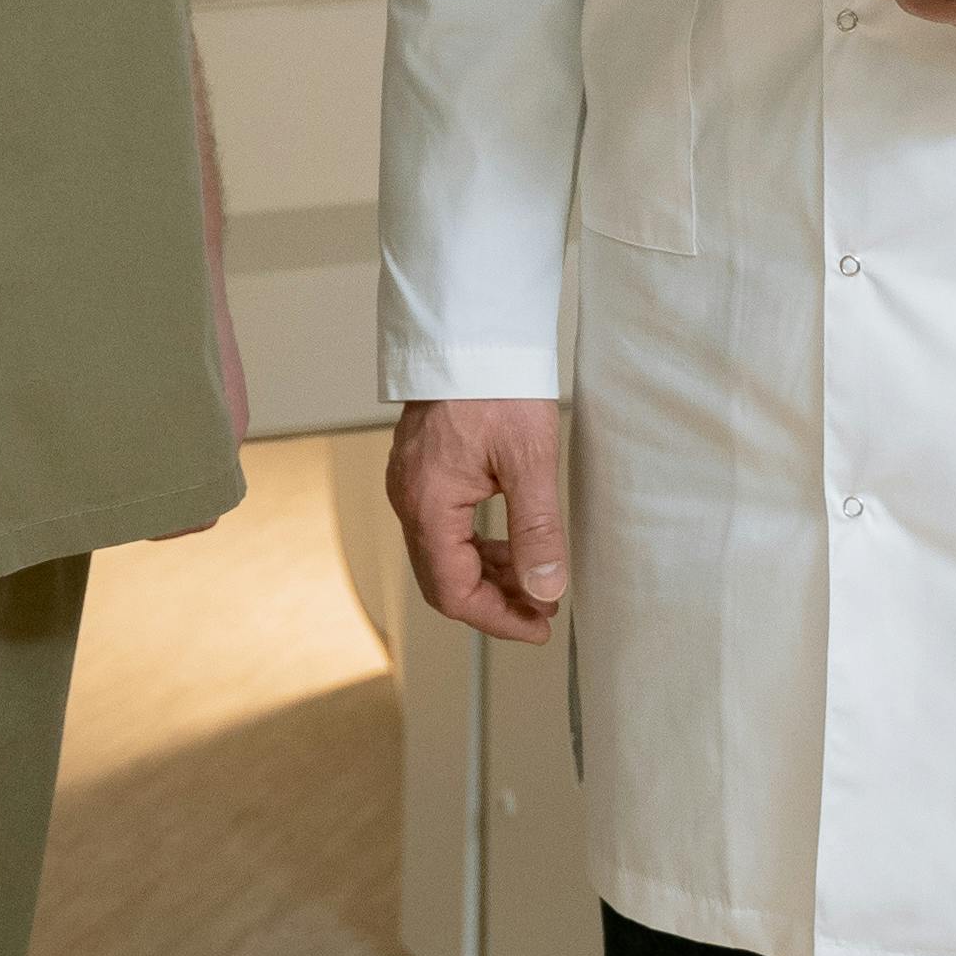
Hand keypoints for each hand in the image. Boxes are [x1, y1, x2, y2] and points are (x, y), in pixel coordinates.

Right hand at [390, 396, 571, 642]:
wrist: (470, 329)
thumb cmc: (497, 383)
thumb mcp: (528, 459)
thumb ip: (537, 530)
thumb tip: (546, 589)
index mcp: (428, 503)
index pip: (453, 591)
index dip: (498, 619)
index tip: (540, 625)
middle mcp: (409, 499)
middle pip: (443, 579)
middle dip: (495, 603)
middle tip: (544, 612)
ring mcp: (411, 484)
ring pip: (443, 555)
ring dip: (488, 576)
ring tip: (536, 583)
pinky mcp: (421, 471)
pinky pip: (443, 527)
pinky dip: (477, 546)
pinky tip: (512, 546)